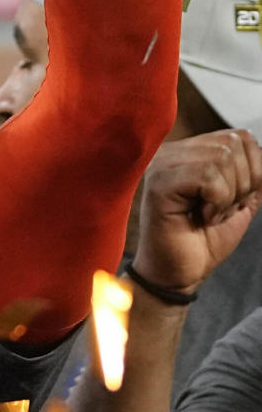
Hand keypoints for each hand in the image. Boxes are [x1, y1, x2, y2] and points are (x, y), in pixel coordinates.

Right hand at [133, 131, 261, 296]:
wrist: (179, 274)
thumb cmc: (204, 240)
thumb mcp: (239, 201)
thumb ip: (254, 176)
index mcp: (190, 151)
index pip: (239, 136)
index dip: (253, 169)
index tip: (233, 200)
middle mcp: (172, 152)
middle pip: (232, 144)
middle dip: (242, 183)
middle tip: (221, 209)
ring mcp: (162, 165)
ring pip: (221, 158)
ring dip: (228, 195)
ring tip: (210, 213)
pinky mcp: (159, 183)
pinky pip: (208, 176)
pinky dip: (217, 201)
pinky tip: (202, 216)